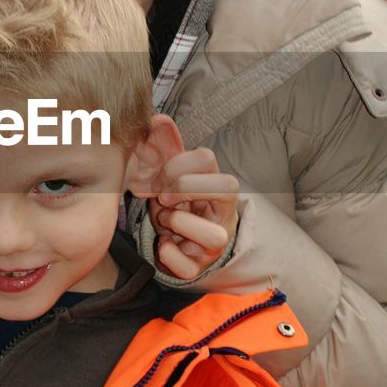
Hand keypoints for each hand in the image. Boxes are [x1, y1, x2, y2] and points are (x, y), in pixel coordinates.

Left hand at [148, 147, 238, 280]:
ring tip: (166, 221)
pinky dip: (168, 254)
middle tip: (163, 198)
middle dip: (185, 188)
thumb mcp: (170, 178)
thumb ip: (165, 150)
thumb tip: (159, 119)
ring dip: (180, 223)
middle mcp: (224, 213)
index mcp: (216, 185)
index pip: (208, 158)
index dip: (178, 165)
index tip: (159, 181)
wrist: (176, 242)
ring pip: (214, 236)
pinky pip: (187, 267)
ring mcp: (215, 243)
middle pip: (227, 187)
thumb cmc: (176, 204)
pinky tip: (164, 244)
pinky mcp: (198, 267)